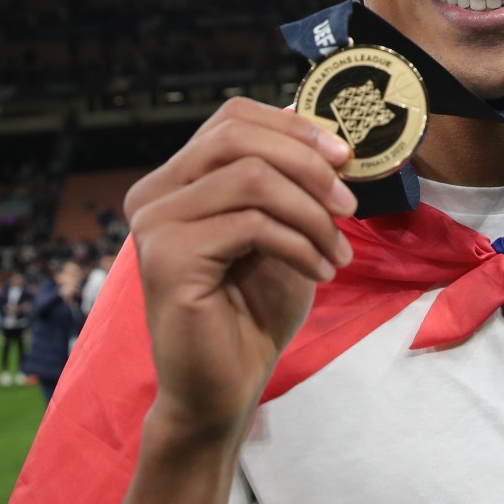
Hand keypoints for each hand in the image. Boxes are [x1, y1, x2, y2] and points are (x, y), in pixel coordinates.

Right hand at [123, 97, 356, 443]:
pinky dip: (300, 243)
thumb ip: (292, 182)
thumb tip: (331, 139)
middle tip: (349, 204)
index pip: (233, 117)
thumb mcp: (284, 229)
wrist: (224, 385)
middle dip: (307, 163)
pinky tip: (322, 271)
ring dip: (311, 212)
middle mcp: (155, 193)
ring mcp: (155, 223)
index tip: (344, 155)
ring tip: (339, 249)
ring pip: (252, 178)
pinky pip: (252, 225)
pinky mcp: (167, 258)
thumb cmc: (254, 308)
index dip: (293, 127)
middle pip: (237, 137)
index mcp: (179, 178)